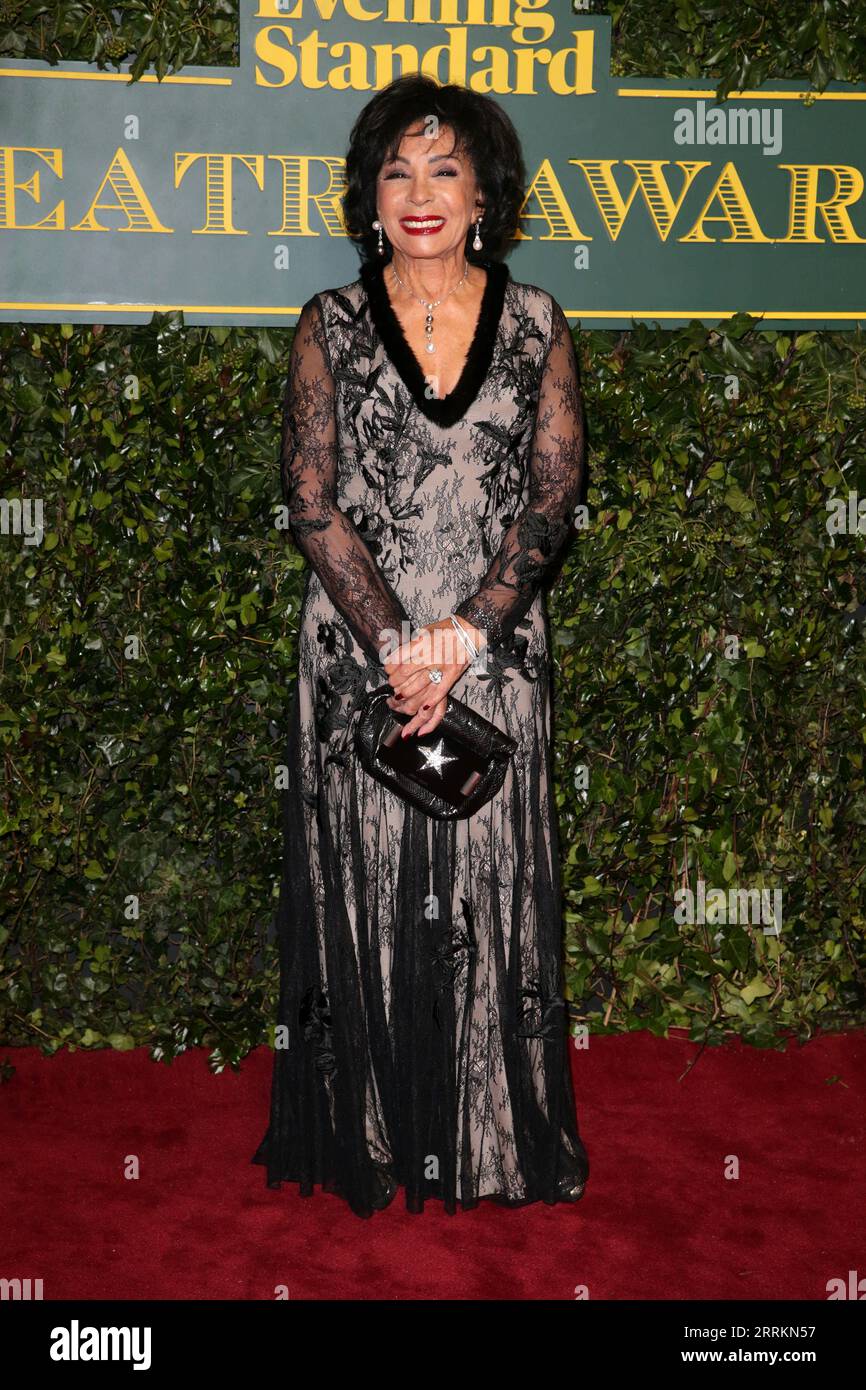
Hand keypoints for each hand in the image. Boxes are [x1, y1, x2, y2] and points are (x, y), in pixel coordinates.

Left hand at [383, 617, 470, 738]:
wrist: (468, 631)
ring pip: (420, 686)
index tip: (387, 669)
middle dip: (395, 681)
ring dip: (407, 693)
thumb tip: (395, 657)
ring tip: (400, 695)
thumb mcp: (423, 631)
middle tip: (392, 683)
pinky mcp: (453, 674)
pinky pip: (440, 691)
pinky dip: (430, 701)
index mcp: (422, 642)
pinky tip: (422, 707)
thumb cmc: (445, 630)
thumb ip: (411, 645)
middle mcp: (431, 655)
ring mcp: (442, 666)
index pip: (399, 658)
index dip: (389, 666)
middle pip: (406, 673)